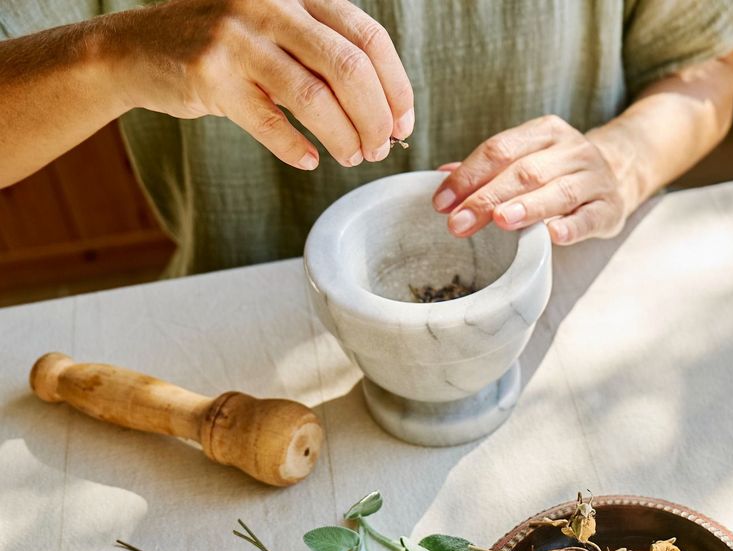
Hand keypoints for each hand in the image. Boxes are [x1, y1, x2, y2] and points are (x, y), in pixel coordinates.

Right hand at [109, 0, 412, 169]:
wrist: (133, 49)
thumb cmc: (224, 46)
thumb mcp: (278, 29)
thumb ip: (326, 53)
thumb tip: (390, 112)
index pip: (369, 38)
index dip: (396, 86)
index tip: (404, 122)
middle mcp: (269, 5)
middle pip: (349, 69)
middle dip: (375, 118)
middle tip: (380, 147)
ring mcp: (237, 38)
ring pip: (315, 99)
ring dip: (344, 137)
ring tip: (352, 156)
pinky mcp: (209, 75)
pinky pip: (270, 123)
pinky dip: (297, 148)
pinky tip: (309, 159)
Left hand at [431, 115, 627, 244]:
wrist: (620, 174)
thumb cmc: (559, 171)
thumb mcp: (527, 158)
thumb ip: (488, 168)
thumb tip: (441, 175)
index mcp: (545, 132)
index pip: (500, 149)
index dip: (468, 175)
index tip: (442, 202)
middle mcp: (572, 149)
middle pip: (525, 172)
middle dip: (488, 198)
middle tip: (458, 223)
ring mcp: (594, 178)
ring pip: (558, 191)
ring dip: (527, 207)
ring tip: (501, 220)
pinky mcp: (610, 207)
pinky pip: (590, 217)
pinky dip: (572, 227)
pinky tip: (553, 236)